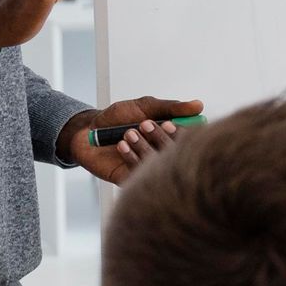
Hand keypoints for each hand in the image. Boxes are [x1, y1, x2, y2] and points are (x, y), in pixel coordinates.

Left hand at [60, 96, 205, 185]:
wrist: (88, 131)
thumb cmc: (116, 118)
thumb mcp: (144, 106)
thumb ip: (171, 107)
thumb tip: (198, 105)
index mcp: (170, 138)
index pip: (190, 140)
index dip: (181, 133)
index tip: (169, 123)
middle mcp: (163, 155)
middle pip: (178, 155)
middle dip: (160, 138)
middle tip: (145, 125)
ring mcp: (149, 169)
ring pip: (159, 165)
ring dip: (143, 145)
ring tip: (128, 132)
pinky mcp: (133, 180)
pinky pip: (140, 174)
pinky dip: (131, 157)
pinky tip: (121, 145)